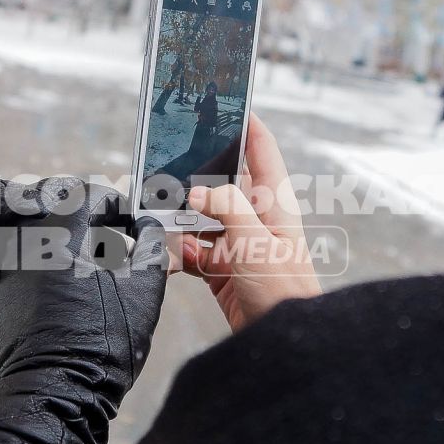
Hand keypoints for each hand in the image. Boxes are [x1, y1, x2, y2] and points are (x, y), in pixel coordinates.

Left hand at [0, 172, 168, 443]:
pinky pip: (33, 269)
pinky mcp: (5, 300)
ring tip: (104, 276)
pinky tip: (79, 298)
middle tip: (120, 249)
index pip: (88, 197)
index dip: (116, 206)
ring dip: (75, 250)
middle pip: (63, 219)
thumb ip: (149, 248)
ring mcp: (10, 274)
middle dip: (94, 228)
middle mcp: (25, 247)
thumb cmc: (103, 343)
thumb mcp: (143, 291)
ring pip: (46, 243)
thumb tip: (148, 227)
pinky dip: (56, 272)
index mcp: (58, 234)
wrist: (57, 394)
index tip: (132, 223)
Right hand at [178, 113, 321, 331]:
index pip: (262, 150)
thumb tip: (196, 189)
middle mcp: (255, 218)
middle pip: (221, 182)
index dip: (248, 123)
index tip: (228, 101)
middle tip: (166, 164)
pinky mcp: (221, 269)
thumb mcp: (255, 241)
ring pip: (200, 217)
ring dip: (180, 218)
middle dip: (194, 175)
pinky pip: (192, 251)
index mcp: (274, 203)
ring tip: (158, 215)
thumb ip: (225, 208)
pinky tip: (169, 255)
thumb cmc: (285, 291)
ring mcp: (237, 243)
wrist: (284, 343)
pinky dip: (178, 252)